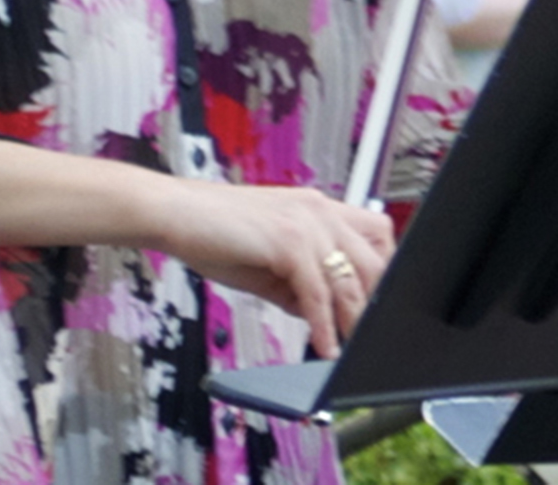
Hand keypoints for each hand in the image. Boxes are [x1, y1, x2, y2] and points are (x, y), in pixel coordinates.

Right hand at [153, 180, 394, 358]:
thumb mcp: (265, 260)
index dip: (384, 271)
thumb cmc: (211, 230)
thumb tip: (319, 314)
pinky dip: (324, 325)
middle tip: (371, 335)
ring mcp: (305, 224)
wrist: (173, 212)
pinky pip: (318, 293)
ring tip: (352, 350)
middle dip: (377, 302)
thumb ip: (296, 283)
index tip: (381, 305)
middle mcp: (318, 210)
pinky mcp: (287, 242)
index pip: (375, 234)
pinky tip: (323, 344)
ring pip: (350, 280)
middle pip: (375, 260)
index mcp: (316, 208)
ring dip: (354, 322)